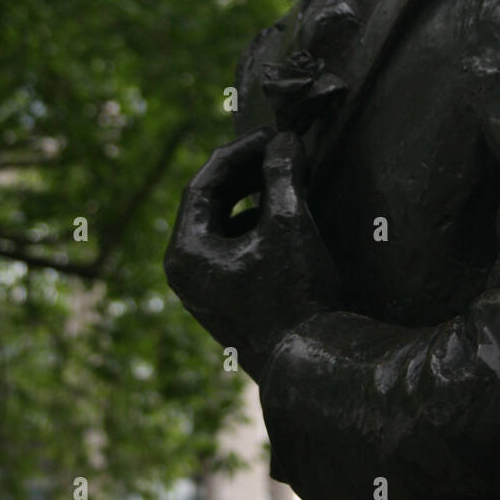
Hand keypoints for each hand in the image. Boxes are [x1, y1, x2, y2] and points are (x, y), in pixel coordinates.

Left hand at [164, 127, 342, 379]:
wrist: (312, 365)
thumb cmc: (295, 294)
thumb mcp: (288, 223)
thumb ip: (282, 174)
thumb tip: (283, 140)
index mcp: (186, 253)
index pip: (203, 185)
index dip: (238, 152)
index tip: (272, 134)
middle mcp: (186, 273)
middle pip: (208, 204)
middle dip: (244, 172)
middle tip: (278, 148)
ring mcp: (205, 290)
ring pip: (221, 226)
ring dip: (250, 195)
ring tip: (283, 173)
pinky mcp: (227, 300)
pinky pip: (233, 248)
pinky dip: (254, 223)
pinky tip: (284, 212)